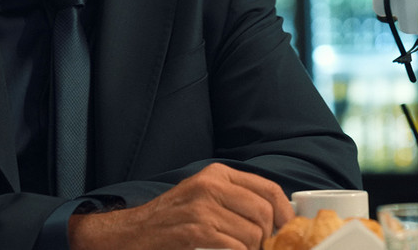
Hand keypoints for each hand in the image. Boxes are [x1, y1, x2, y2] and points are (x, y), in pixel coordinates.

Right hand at [66, 163, 294, 249]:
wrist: (132, 233)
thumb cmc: (172, 219)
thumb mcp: (204, 196)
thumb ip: (236, 198)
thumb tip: (276, 216)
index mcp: (217, 174)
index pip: (268, 189)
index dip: (284, 213)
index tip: (286, 229)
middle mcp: (211, 185)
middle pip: (263, 212)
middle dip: (268, 236)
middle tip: (261, 247)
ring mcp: (202, 208)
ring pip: (252, 233)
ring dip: (252, 249)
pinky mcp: (195, 231)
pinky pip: (235, 246)